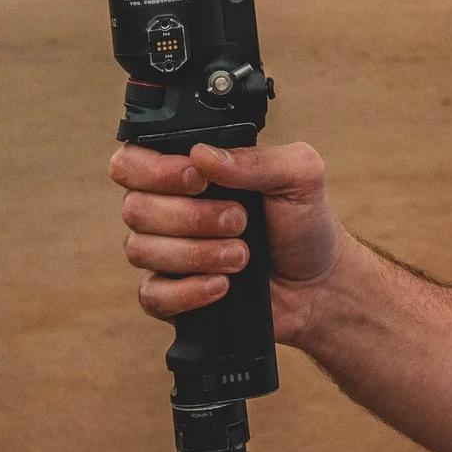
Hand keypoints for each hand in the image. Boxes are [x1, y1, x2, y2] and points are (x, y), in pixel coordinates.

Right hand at [112, 140, 342, 345]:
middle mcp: (167, 209)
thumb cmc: (304, 221)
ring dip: (196, 253)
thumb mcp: (298, 175)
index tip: (199, 180)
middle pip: (135, 208)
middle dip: (191, 216)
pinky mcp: (171, 296)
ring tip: (242, 256)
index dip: (155, 170)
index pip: (132, 162)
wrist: (320, 283)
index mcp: (189, 171)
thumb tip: (201, 155)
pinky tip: (223, 286)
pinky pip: (151, 295)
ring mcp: (165, 254)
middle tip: (240, 220)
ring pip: (140, 250)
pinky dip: (188, 291)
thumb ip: (255, 159)